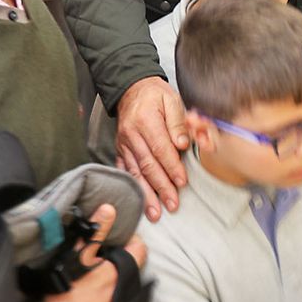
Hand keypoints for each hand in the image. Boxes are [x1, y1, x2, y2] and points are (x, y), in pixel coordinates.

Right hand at [42, 202, 146, 301]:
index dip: (130, 236)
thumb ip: (96, 232)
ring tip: (90, 260)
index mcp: (120, 272)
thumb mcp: (79, 255)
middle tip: (101, 242)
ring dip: (106, 267)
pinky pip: (107, 291)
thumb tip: (109, 209)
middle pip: (128, 262)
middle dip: (116, 250)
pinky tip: (84, 280)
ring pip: (117, 277)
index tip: (117, 230)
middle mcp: (121, 288)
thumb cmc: (66, 292)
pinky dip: (99, 282)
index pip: (140, 248)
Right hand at [114, 77, 189, 220]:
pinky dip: (132, 187)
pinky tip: (137, 201)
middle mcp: (132, 134)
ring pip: (135, 173)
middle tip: (172, 204)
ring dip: (146, 194)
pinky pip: (124, 170)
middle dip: (161, 188)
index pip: (160, 149)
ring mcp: (124, 143)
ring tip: (155, 213)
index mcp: (146, 120)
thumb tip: (182, 144)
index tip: (182, 182)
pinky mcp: (119, 149)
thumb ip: (177, 122)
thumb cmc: (155, 95)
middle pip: (148, 165)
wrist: (132, 88)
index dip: (172, 167)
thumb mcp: (171, 99)